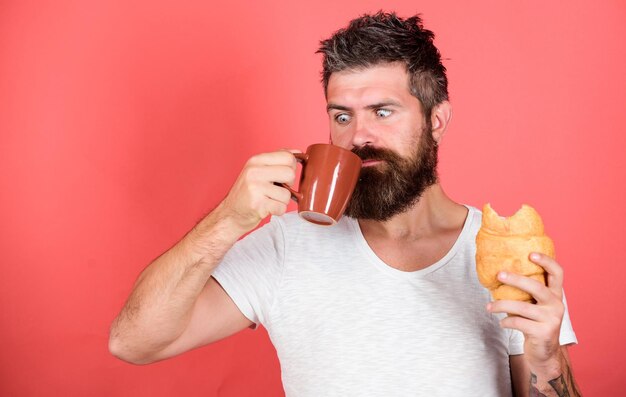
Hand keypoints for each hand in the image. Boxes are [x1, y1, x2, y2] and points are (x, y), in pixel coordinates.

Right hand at [219, 150, 298, 232]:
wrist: (231, 213)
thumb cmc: (248, 192)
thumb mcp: (258, 169)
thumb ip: (277, 159)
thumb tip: (297, 151)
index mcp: (256, 160)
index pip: (287, 156)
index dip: (291, 167)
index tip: (284, 175)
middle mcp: (254, 172)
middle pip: (290, 173)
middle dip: (289, 184)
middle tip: (278, 188)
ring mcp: (255, 188)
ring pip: (287, 194)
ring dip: (282, 200)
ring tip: (269, 200)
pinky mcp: (257, 204)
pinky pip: (281, 208)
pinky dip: (278, 210)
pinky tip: (267, 208)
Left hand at [486, 253, 564, 370]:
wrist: (544, 353)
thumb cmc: (534, 324)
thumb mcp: (535, 306)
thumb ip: (526, 293)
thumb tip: (499, 274)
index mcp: (555, 295)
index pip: (557, 273)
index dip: (546, 261)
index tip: (530, 254)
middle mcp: (557, 305)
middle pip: (536, 286)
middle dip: (516, 279)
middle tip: (499, 274)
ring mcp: (552, 319)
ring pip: (522, 307)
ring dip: (501, 305)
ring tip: (488, 306)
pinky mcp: (544, 332)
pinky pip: (518, 322)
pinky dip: (506, 322)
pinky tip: (501, 323)